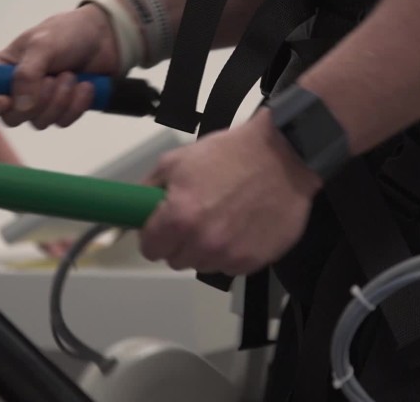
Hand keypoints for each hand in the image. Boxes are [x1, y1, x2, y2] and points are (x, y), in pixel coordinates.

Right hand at [0, 5, 120, 128]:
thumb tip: (20, 107)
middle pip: (11, 118)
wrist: (106, 36)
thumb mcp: (43, 44)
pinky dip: (76, 105)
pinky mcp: (63, 108)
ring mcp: (40, 101)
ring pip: (40, 122)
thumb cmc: (68, 32)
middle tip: (54, 78)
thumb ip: (28, 75)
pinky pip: (63, 121)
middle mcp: (17, 88)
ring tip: (72, 76)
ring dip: (60, 101)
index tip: (5, 101)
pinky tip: (86, 85)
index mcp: (2, 69)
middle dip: (37, 102)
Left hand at [140, 110, 322, 275]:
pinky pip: (231, 266)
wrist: (284, 156)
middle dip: (180, 242)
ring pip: (203, 265)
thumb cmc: (230, 154)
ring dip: (206, 249)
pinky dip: (233, 252)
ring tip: (223, 219)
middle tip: (196, 218)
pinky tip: (242, 227)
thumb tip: (135, 207)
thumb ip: (150, 187)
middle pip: (175, 260)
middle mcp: (203, 242)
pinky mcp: (255, 261)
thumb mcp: (179, 159)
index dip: (154, 236)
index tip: (163, 227)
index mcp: (179, 217)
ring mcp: (230, 255)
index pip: (150, 249)